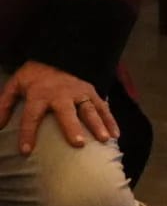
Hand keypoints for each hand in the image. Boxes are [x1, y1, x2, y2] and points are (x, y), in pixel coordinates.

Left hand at [0, 61, 118, 155]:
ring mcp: (79, 92)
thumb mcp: (15, 85)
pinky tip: (116, 134)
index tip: (26, 151)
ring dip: (98, 124)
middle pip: (67, 113)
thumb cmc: (35, 75)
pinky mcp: (92, 91)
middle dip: (72, 128)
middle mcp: (61, 94)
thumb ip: (4, 104)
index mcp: (39, 94)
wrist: (58, 54)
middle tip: (78, 144)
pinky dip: (111, 120)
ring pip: (90, 109)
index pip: (32, 116)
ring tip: (104, 139)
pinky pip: (103, 106)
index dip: (28, 133)